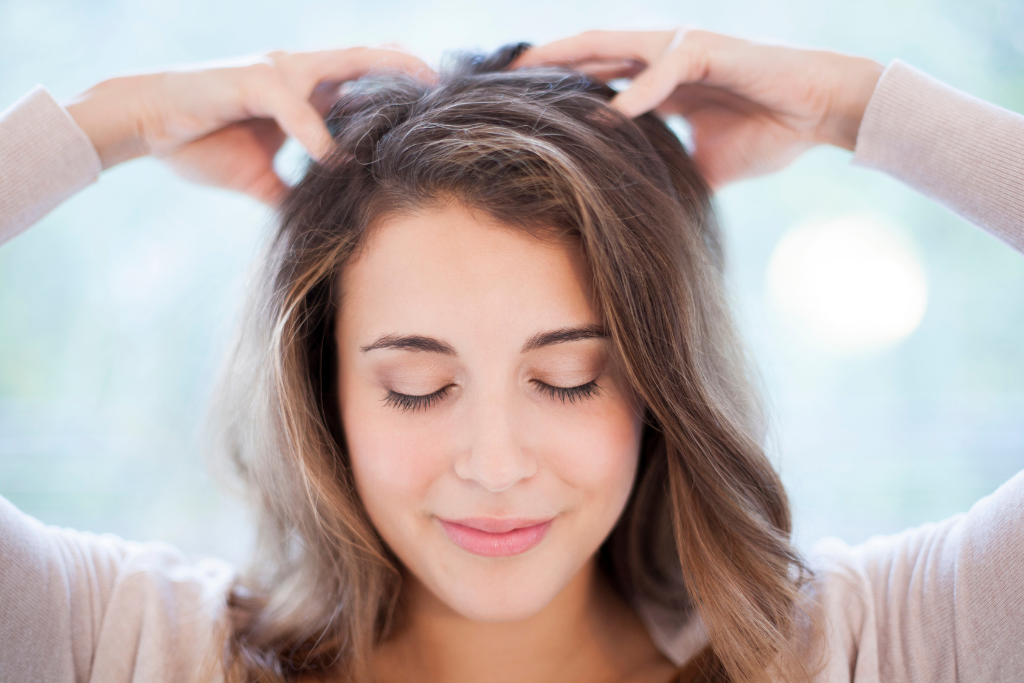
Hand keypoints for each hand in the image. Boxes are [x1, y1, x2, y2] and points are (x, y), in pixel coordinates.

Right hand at [65, 49, 433, 204]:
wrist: (147, 126)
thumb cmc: (201, 144)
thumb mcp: (261, 179)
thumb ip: (295, 192)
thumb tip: (323, 224)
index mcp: (306, 90)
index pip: (365, 78)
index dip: (401, 86)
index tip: (437, 108)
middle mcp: (298, 72)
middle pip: (367, 59)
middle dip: (409, 70)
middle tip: (449, 90)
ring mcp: (277, 72)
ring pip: (342, 64)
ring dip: (381, 80)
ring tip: (418, 102)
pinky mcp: (250, 82)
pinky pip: (291, 103)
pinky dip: (313, 130)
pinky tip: (332, 156)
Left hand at [516, 30, 883, 188]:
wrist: (820, 114)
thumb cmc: (768, 132)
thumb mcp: (704, 164)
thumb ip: (669, 172)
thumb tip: (645, 211)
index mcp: (657, 78)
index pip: (594, 72)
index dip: (557, 82)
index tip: (516, 102)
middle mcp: (662, 56)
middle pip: (590, 51)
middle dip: (545, 62)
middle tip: (497, 76)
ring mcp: (683, 48)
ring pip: (615, 45)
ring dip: (573, 61)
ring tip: (529, 78)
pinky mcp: (710, 51)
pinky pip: (666, 69)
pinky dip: (639, 91)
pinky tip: (610, 113)